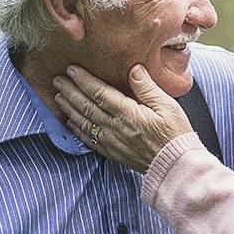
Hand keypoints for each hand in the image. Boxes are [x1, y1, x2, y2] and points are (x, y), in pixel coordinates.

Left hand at [54, 64, 194, 171]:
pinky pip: (89, 139)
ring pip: (84, 122)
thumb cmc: (175, 133)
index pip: (100, 93)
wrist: (175, 165)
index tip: (72, 70)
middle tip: (58, 79)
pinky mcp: (112, 152)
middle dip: (71, 91)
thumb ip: (147, 87)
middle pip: (87, 107)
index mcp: (128, 113)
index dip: (84, 80)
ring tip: (59, 96)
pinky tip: (70, 122)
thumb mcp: (168, 105)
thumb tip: (133, 69)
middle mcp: (116, 127)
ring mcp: (112, 141)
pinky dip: (77, 129)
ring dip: (70, 108)